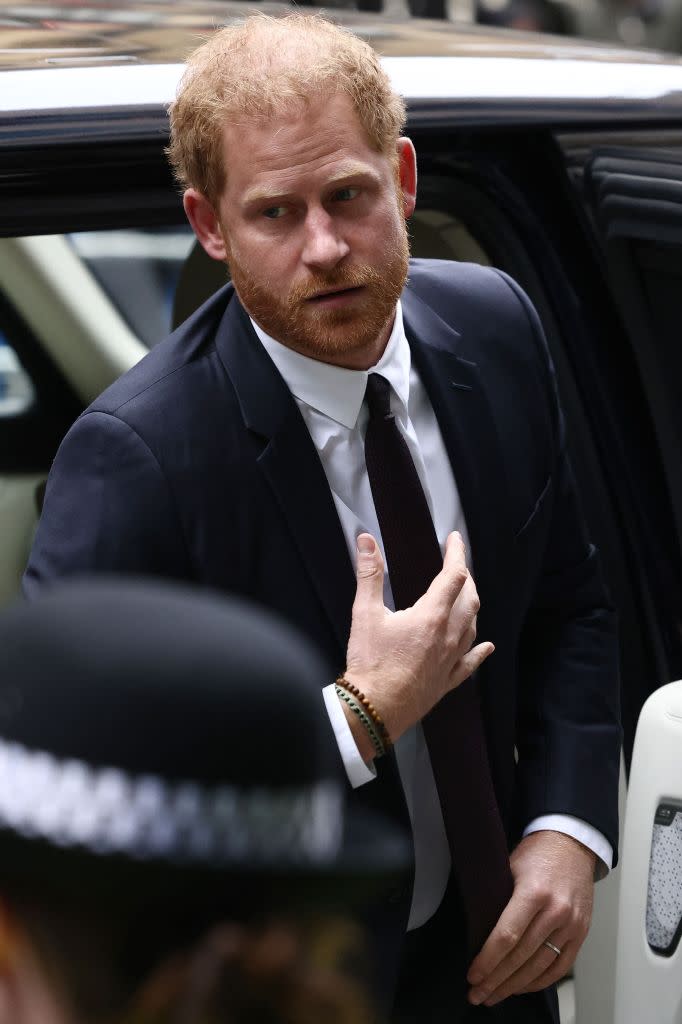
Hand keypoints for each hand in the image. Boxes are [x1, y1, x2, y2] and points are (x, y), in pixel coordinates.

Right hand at [343, 531, 493, 747]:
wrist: (374, 709)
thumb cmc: (370, 663)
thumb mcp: (365, 614)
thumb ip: (369, 575)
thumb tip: (367, 541)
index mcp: (431, 616)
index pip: (453, 575)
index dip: (456, 554)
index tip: (454, 540)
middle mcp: (448, 636)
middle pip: (469, 599)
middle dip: (467, 578)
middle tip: (459, 564)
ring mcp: (451, 660)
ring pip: (472, 626)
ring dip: (472, 606)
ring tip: (467, 595)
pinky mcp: (447, 680)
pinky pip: (470, 662)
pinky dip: (479, 650)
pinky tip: (486, 646)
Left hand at [467, 831, 595, 1006]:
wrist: (571, 843)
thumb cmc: (536, 853)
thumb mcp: (508, 867)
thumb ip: (496, 899)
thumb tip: (473, 931)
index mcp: (534, 892)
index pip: (507, 936)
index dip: (487, 960)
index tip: (472, 975)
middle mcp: (556, 911)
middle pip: (521, 957)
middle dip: (496, 980)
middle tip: (476, 994)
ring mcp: (572, 925)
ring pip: (540, 967)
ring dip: (514, 986)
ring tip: (494, 996)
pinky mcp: (581, 933)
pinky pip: (560, 967)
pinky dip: (539, 981)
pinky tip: (520, 987)